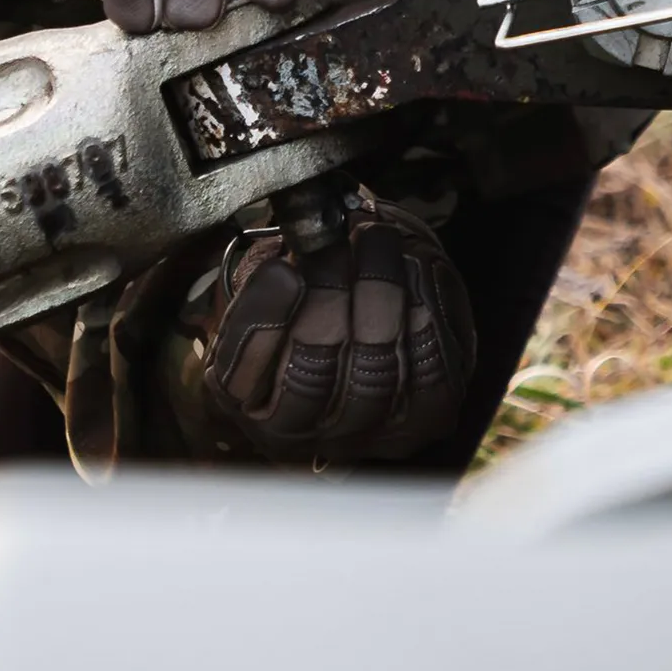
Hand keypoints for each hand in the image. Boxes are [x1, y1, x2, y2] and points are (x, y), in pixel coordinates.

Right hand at [204, 193, 473, 465]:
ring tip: (375, 237)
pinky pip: (430, 365)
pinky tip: (414, 266)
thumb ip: (267, 279)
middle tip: (335, 239)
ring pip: (374, 367)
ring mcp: (367, 432)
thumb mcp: (268, 295)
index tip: (282, 268)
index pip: (241, 374)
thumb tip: (292, 253)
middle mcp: (306, 433)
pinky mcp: (426, 418)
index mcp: (249, 405)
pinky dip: (425, 309)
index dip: (263, 320)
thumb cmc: (306, 308)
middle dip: (326, 294)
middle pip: (312, 371)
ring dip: (378, 291)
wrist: (367, 337)